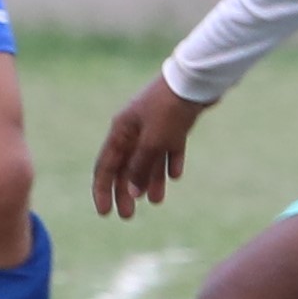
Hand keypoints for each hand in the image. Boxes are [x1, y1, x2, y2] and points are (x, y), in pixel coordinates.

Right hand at [91, 76, 202, 217]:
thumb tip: (131, 191)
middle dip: (126, 191)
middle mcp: (133, 129)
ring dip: (150, 181)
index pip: (105, 166)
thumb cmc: (169, 110)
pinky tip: (175, 175)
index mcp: (121, 131)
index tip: (104, 213)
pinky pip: (168, 148)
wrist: (195, 82)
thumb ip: (140, 167)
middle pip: (126, 166)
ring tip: (157, 201)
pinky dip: (169, 162)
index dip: (102, 191)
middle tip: (128, 216)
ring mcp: (154, 126)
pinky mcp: (174, 124)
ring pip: (148, 159)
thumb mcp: (153, 142)